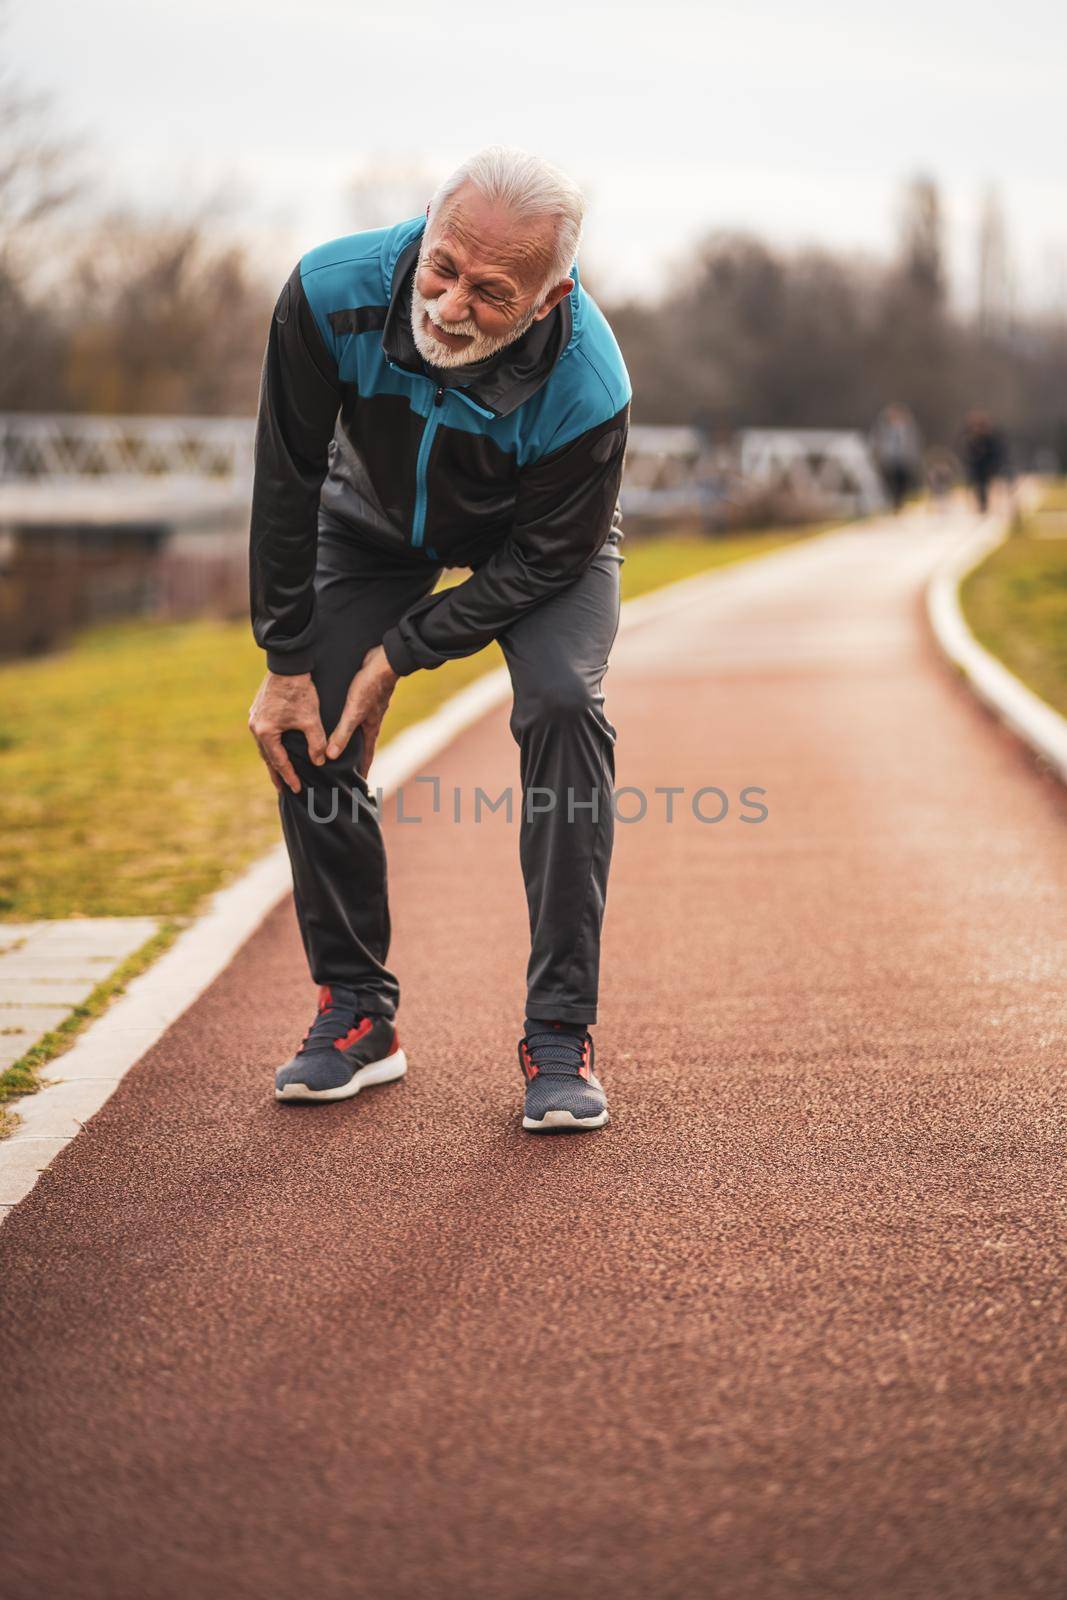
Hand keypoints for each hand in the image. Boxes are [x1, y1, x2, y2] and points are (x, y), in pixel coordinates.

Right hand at [248, 671, 326, 794]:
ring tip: (280, 771)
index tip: (296, 790)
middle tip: (283, 789)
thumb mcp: (311, 720)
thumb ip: (315, 743)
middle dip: (276, 773)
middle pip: (267, 756)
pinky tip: (277, 747)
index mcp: (265, 732)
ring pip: (265, 745)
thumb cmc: (300, 691)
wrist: (289, 664)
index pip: (278, 762)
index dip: (289, 777)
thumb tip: (319, 762)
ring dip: (273, 759)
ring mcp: (254, 717)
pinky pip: (264, 733)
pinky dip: (271, 744)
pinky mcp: (259, 708)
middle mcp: (255, 726)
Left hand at [326, 645, 397, 776]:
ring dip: (348, 741)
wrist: (383, 661)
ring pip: (356, 731)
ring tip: (337, 749)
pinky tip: (335, 721)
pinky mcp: (361, 698)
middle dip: (354, 760)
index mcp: (370, 729)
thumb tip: (329, 757)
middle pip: (360, 746)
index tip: (358, 786)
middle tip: (344, 772)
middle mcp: (369, 722)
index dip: (362, 772)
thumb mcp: (354, 712)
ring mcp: (366, 710)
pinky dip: (344, 724)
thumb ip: (342, 734)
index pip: (366, 757)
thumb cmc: (370, 686)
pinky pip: (351, 716)